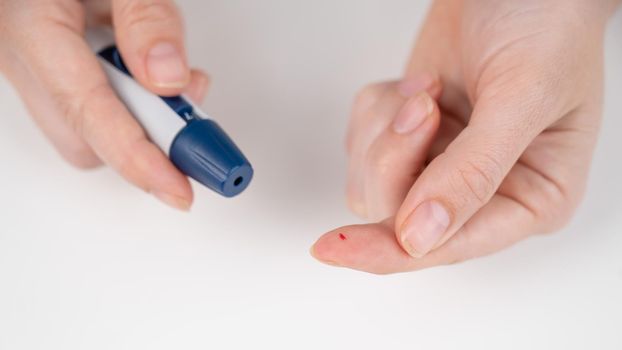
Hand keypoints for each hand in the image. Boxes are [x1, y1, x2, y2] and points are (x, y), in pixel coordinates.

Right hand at [0, 0, 208, 209]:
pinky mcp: (50, 63)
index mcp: (31, 26)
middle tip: (198, 129)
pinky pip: (95, 102)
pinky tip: (151, 69)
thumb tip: (169, 79)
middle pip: (86, 138)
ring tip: (174, 83)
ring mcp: (32, 63)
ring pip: (92, 124)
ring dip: (144, 117)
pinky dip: (135, 100)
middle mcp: (22, 56)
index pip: (89, 113)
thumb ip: (144, 15)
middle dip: (148, 142)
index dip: (138, 161)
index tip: (179, 191)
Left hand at [311, 0, 618, 273]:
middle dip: (394, 158)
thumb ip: (473, 173)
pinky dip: (376, 111)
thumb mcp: (521, 98)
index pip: (450, 247)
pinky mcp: (410, 140)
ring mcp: (442, 166)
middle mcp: (482, 193)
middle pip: (398, 215)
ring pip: (373, 183)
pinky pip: (362, 145)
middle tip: (421, 105)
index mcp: (529, 200)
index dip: (390, 251)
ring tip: (424, 90)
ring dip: (384, 131)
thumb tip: (420, 237)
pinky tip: (414, 87)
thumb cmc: (546, 28)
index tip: (337, 248)